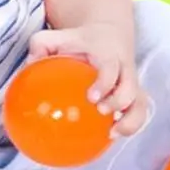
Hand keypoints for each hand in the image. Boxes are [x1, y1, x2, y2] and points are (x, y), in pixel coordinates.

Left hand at [28, 23, 148, 138]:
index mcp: (108, 53)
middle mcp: (124, 67)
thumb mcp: (59, 35)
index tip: (92, 97)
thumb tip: (28, 66)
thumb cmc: (79, 39)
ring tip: (112, 133)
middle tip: (101, 112)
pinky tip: (111, 136)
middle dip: (119, 102)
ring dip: (131, 120)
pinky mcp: (134, 94)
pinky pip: (138, 111)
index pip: (111, 68)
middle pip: (131, 87)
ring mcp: (131, 82)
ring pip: (141, 102)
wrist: (109, 32)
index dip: (105, 83)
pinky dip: (130, 126)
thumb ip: (41, 45)